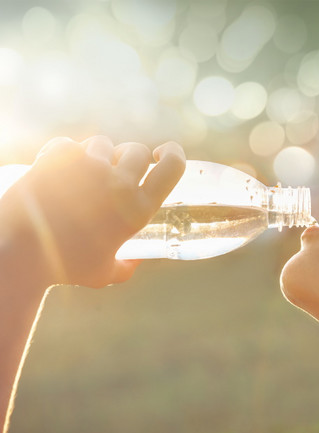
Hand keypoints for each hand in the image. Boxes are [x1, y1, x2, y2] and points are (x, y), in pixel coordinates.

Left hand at [0, 136, 185, 287]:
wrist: (17, 253)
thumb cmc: (62, 268)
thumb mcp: (103, 274)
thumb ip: (125, 267)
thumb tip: (135, 262)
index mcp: (138, 211)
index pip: (173, 167)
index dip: (174, 154)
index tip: (164, 154)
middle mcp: (119, 185)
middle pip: (138, 151)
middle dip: (129, 158)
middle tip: (115, 173)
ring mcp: (90, 167)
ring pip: (103, 144)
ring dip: (96, 157)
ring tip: (79, 179)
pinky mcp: (60, 156)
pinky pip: (70, 144)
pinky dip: (64, 155)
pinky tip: (56, 173)